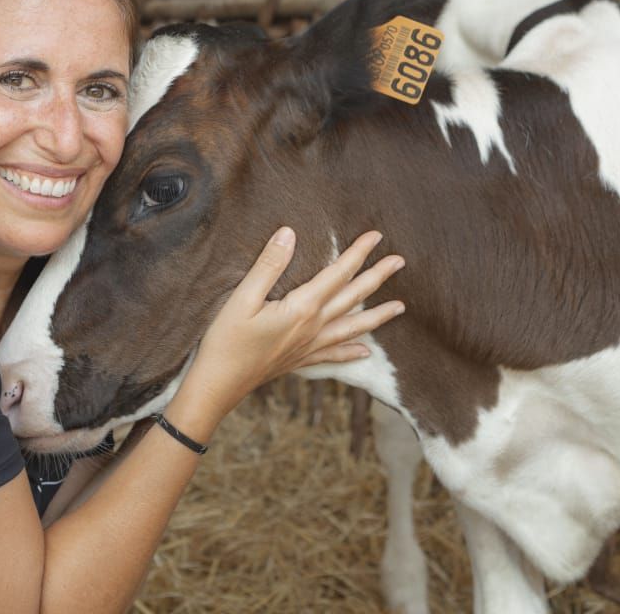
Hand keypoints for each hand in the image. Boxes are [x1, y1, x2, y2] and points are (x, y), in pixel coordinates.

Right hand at [175, 228, 404, 425]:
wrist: (218, 386)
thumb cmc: (226, 341)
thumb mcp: (242, 298)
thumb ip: (268, 265)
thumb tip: (289, 233)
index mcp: (302, 308)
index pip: (338, 273)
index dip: (358, 253)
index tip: (376, 236)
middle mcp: (313, 328)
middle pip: (353, 298)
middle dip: (377, 278)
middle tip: (400, 262)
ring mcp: (309, 347)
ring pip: (352, 328)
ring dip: (378, 316)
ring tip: (400, 308)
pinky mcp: (300, 361)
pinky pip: (334, 356)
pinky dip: (352, 353)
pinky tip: (366, 351)